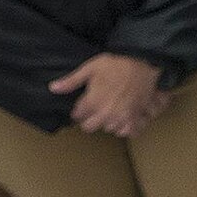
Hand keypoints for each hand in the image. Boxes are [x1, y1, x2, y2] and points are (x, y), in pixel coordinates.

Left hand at [48, 54, 167, 138]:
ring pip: (108, 129)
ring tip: (111, 111)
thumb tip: (52, 88)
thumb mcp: (91, 67)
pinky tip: (123, 119)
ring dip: (107, 122)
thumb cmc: (117, 64)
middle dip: (90, 119)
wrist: (144, 64)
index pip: (77, 116)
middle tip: (96, 108)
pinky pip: (127, 132)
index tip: (84, 103)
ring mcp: (121, 118)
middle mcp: (105, 113)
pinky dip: (124, 128)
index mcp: (92, 102)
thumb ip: (72, 80)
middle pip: (89, 127)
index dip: (79, 110)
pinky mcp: (136, 118)